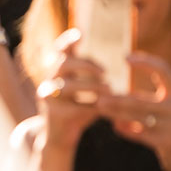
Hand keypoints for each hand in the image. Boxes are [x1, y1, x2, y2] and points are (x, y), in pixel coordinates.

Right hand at [36, 29, 109, 146]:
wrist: (59, 137)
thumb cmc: (77, 108)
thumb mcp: (84, 90)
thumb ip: (93, 75)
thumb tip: (120, 58)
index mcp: (58, 72)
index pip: (60, 51)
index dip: (68, 40)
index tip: (81, 33)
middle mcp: (50, 81)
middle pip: (64, 63)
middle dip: (87, 64)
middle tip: (105, 72)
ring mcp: (49, 98)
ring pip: (69, 85)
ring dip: (92, 86)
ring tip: (109, 89)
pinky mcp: (55, 114)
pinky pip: (76, 107)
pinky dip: (92, 107)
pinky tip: (103, 109)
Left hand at [94, 53, 170, 170]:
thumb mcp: (168, 107)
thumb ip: (147, 99)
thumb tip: (114, 93)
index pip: (163, 70)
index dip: (146, 62)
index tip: (125, 57)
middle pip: (140, 99)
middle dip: (117, 99)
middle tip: (99, 96)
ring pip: (137, 117)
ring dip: (116, 113)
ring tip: (100, 108)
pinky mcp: (168, 142)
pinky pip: (140, 134)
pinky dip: (126, 130)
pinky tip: (116, 126)